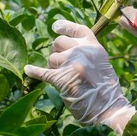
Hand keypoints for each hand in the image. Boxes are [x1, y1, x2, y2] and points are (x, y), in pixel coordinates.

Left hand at [24, 20, 135, 134]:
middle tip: (60, 63)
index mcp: (95, 47)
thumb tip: (67, 49)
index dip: (66, 27)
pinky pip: (43, 72)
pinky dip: (34, 71)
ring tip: (62, 77)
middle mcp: (83, 51)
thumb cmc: (106, 91)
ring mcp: (72, 64)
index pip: (78, 30)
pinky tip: (28, 70)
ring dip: (53, 67)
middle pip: (59, 42)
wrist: (109, 109)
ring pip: (51, 58)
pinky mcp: (62, 78)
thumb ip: (88, 54)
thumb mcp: (102, 64)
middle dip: (56, 51)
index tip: (55, 27)